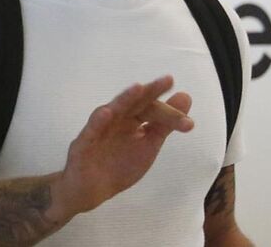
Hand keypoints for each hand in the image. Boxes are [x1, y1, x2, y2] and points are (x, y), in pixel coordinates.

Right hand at [49, 75, 192, 219]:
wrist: (90, 191)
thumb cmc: (118, 164)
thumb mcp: (147, 145)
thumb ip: (165, 124)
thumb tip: (186, 96)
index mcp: (133, 119)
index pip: (153, 110)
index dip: (170, 114)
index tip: (188, 124)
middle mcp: (117, 119)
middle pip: (135, 102)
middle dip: (150, 91)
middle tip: (168, 80)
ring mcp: (99, 130)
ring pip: (112, 110)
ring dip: (124, 99)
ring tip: (138, 88)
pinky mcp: (82, 144)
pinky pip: (90, 131)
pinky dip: (97, 122)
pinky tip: (106, 113)